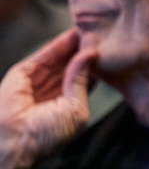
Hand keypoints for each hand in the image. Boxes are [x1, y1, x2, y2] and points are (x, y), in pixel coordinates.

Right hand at [0, 29, 95, 168]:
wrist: (16, 139)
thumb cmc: (48, 134)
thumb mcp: (75, 108)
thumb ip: (81, 80)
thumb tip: (90, 55)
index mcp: (71, 102)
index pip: (87, 78)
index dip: (98, 64)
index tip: (113, 49)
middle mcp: (56, 90)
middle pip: (74, 65)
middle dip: (87, 50)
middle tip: (105, 33)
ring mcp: (40, 80)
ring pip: (61, 57)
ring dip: (75, 44)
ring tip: (92, 29)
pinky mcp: (24, 72)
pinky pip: (45, 55)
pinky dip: (59, 44)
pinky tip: (73, 34)